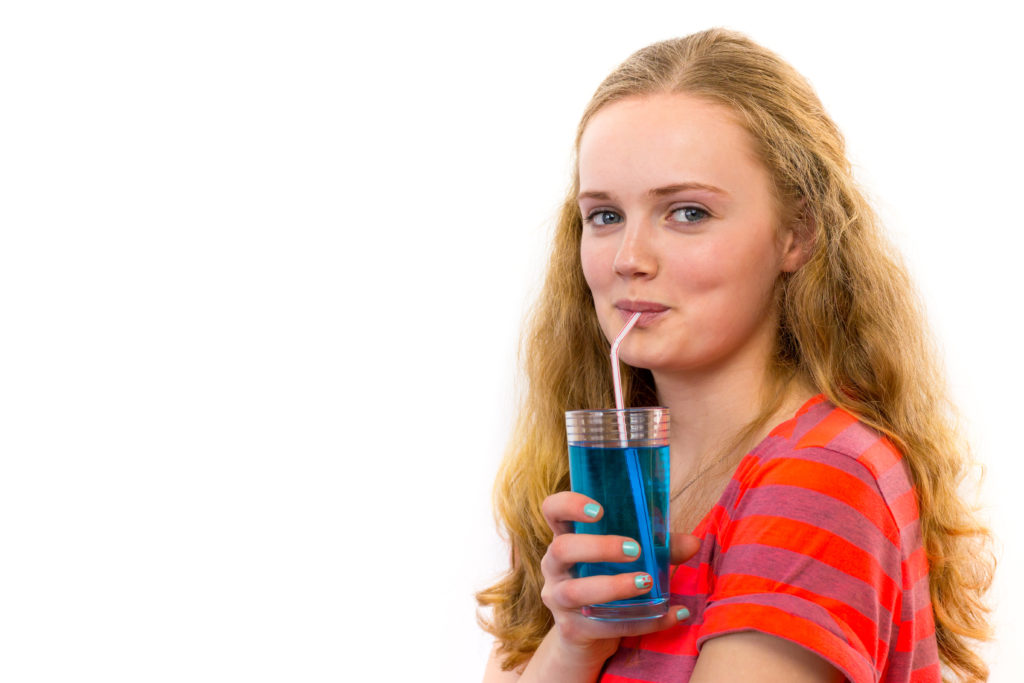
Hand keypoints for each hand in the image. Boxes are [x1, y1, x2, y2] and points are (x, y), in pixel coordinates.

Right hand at [538, 491, 700, 668]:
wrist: (587, 636)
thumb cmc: (608, 581)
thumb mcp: (630, 560)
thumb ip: (658, 548)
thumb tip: (693, 543)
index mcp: (566, 537)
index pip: (552, 511)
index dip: (568, 505)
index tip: (599, 510)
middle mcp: (554, 566)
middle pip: (562, 549)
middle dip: (598, 547)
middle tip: (635, 549)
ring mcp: (559, 599)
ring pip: (576, 591)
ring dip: (613, 586)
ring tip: (646, 582)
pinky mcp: (572, 629)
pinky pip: (605, 625)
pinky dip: (642, 621)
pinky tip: (671, 613)